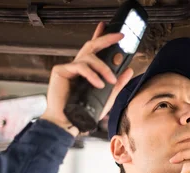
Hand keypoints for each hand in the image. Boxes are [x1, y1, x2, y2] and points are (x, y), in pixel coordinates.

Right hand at [41, 22, 134, 136]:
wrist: (68, 122)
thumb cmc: (84, 112)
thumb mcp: (106, 97)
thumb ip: (117, 84)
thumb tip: (129, 70)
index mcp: (87, 71)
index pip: (96, 50)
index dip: (103, 37)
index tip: (116, 33)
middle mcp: (78, 66)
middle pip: (92, 46)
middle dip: (106, 39)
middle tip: (119, 37)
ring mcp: (69, 68)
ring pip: (89, 57)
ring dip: (103, 67)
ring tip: (110, 80)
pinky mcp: (60, 71)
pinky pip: (80, 67)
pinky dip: (92, 75)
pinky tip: (98, 84)